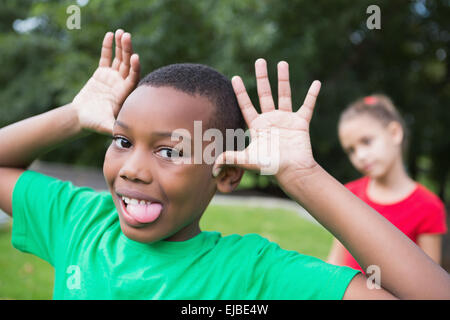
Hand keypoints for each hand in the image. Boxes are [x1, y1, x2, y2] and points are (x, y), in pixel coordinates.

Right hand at [72, 29, 139, 134]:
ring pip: (119, 59)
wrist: (81, 118)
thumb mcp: (104, 126)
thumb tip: (120, 134)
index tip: (135, 57)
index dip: (135, 68)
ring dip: (120, 46)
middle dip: (127, 50)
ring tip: (121, 32)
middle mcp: (121, 84)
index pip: (132, 78)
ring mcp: (112, 77)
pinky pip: (106, 57)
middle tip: (127, 36)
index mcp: (124, 94)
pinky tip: (110, 35)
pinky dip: (108, 47)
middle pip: (127, 65)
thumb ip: (113, 127)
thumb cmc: (93, 124)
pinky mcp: (102, 73)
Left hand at [212, 59, 320, 183]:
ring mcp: (286, 120)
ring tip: (282, 63)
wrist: (292, 172)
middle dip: (262, 77)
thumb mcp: (248, 160)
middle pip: (265, 94)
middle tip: (259, 61)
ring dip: (283, 79)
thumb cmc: (270, 167)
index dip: (240, 92)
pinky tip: (316, 83)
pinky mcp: (301, 123)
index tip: (234, 77)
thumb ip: (230, 158)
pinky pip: (307, 106)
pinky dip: (312, 95)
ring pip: (284, 94)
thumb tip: (212, 166)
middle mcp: (271, 119)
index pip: (246, 105)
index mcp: (257, 125)